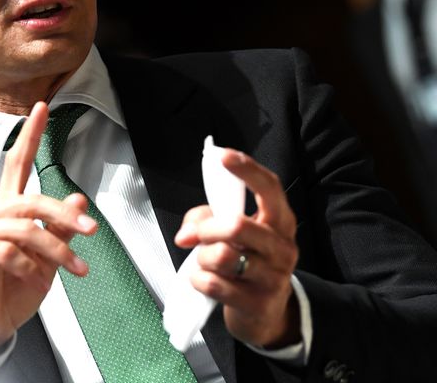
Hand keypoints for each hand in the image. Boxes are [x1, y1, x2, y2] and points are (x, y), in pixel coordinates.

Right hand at [0, 102, 96, 360]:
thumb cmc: (9, 294)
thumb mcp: (46, 263)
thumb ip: (60, 231)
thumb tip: (80, 202)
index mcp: (4, 212)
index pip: (16, 164)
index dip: (30, 136)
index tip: (42, 108)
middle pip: (28, 199)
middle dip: (63, 214)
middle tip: (91, 231)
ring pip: (20, 227)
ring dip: (54, 248)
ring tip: (74, 269)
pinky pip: (2, 250)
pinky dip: (25, 266)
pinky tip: (32, 279)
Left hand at [174, 149, 300, 347]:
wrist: (265, 313)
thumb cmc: (245, 261)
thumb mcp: (229, 234)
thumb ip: (206, 219)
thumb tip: (186, 234)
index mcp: (280, 222)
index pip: (271, 189)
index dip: (247, 170)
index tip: (223, 156)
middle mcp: (283, 247)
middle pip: (238, 226)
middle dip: (206, 229)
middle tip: (191, 237)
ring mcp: (274, 278)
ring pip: (223, 256)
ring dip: (203, 257)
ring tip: (206, 262)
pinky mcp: (258, 304)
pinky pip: (213, 284)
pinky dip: (199, 279)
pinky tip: (205, 281)